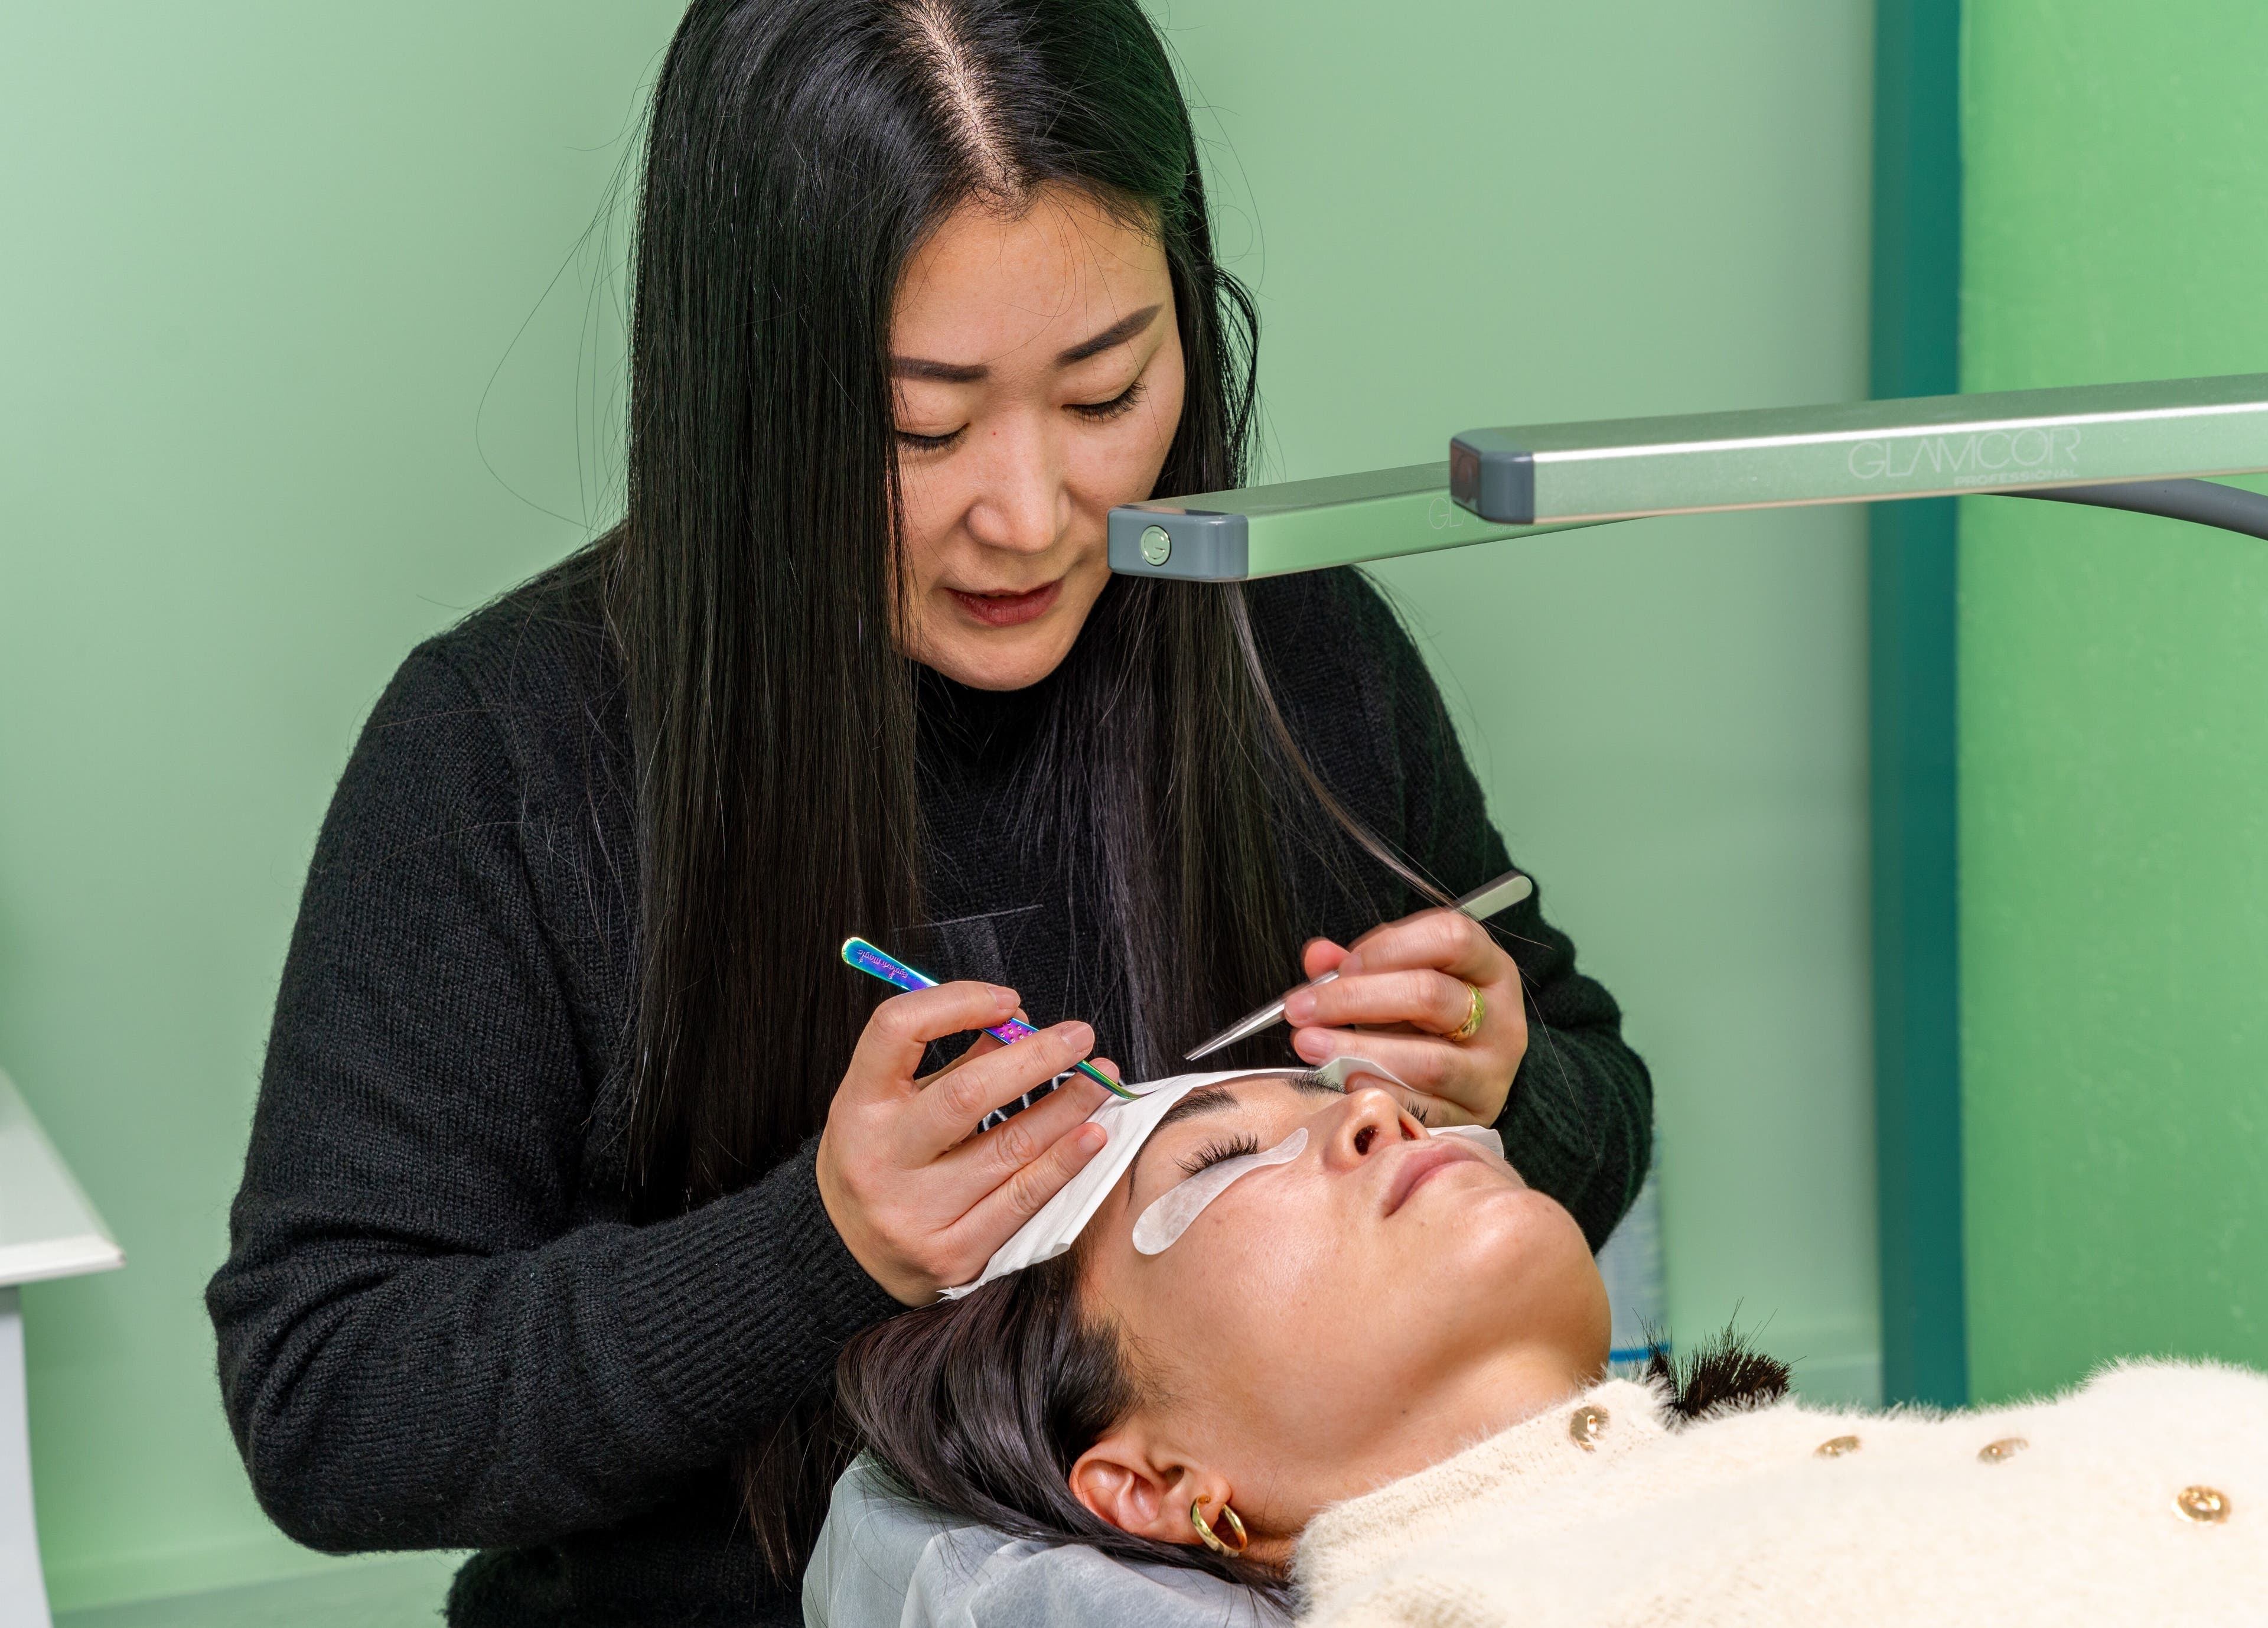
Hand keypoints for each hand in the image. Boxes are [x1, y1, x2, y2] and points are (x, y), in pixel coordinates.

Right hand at [816, 980, 1115, 1303]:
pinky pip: (1020, 1201)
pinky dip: (1063, 1164)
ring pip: (1007, 1149)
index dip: (957, 1002)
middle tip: (1079, 1037)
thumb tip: (1020, 1024)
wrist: (846, 1258)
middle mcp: (880, 1158)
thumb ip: (953, 1065)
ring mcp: (914, 1211)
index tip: (1009, 1001)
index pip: (897, 1030)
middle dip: (1035, 1058)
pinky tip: (1092, 1136)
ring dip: (1066, 1107)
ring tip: (1101, 1080)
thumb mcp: (895, 1106)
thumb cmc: (879, 1161)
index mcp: (857, 1106)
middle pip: (967, 1094)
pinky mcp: (951, 1253)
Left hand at [1280, 907, 1525, 1127]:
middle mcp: (1501, 1017)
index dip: (1390, 947)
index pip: (1450, 938)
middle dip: (1355, 1000)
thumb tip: (1317, 956)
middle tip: (1301, 1008)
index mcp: (1488, 967)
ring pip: (1429, 1061)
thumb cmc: (1430, 1019)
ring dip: (1359, 1052)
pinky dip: (1380, 1093)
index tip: (1342, 965)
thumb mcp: (1401, 981)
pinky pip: (1424, 1109)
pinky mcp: (1475, 1114)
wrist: (1469, 1077)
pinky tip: (1344, 1082)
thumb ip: (1359, 965)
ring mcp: (1492, 1070)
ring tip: (1310, 1045)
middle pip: (1430, 996)